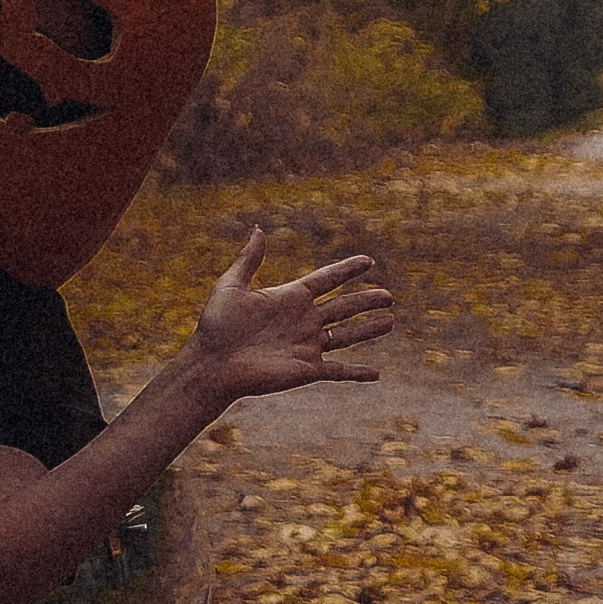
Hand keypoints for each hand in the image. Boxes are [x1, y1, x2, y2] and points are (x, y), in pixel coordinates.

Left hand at [191, 228, 392, 398]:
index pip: (326, 280)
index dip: (346, 270)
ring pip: (346, 336)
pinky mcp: (307, 370)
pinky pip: (339, 371)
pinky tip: (377, 374)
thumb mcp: (231, 285)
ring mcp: (307, 346)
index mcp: (290, 297)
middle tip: (389, 295)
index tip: (367, 261)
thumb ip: (248, 259)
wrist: (211, 364)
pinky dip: (358, 373)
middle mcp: (302, 321)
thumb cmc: (217, 325)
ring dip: (369, 330)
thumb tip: (258, 229)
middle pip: (343, 307)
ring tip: (391, 321)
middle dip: (366, 300)